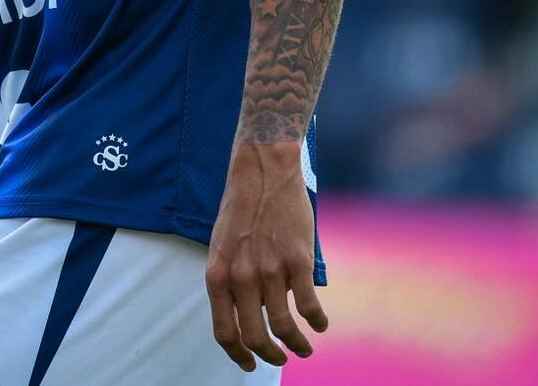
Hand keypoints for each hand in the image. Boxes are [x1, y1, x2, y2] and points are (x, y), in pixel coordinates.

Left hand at [204, 143, 328, 370]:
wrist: (262, 171)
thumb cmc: (240, 208)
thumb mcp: (221, 246)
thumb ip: (230, 280)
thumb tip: (245, 314)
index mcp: (217, 274)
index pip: (224, 330)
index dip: (238, 354)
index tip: (249, 364)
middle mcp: (241, 277)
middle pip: (254, 336)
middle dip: (269, 355)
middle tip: (280, 358)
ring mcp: (270, 271)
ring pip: (283, 326)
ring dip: (296, 345)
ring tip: (303, 348)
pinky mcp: (297, 262)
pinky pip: (309, 306)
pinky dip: (316, 322)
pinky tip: (320, 324)